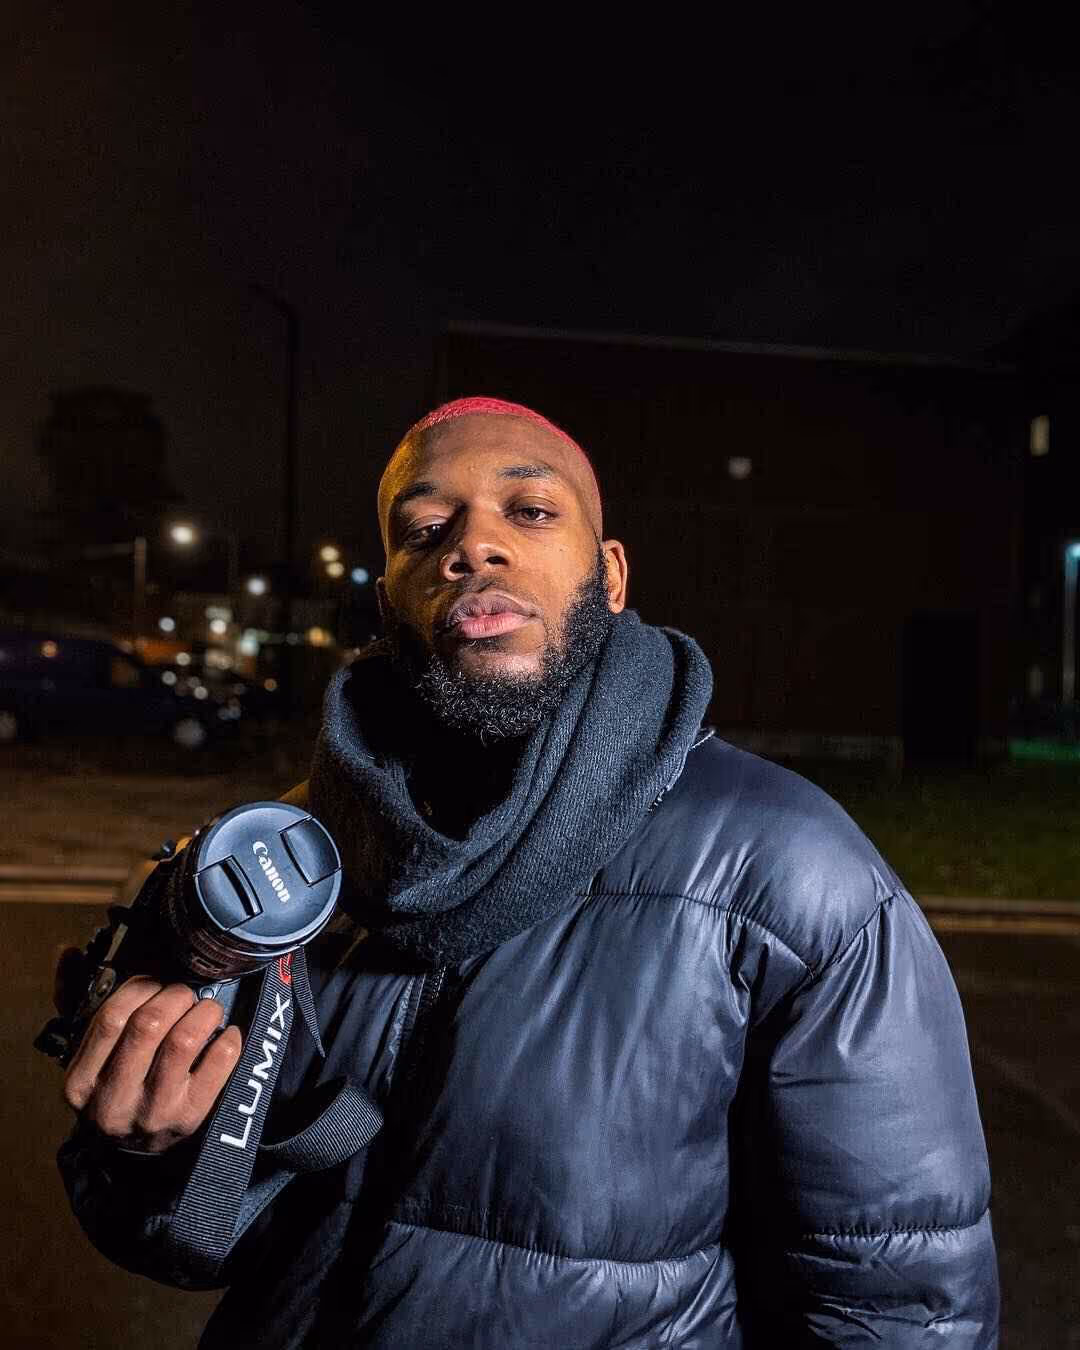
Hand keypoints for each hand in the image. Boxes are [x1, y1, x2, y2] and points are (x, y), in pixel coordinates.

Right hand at [62, 976, 242, 1152]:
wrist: (134, 1152)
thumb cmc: (112, 1087)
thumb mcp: (87, 1055)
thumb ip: (74, 1002)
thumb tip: (68, 952)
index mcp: (81, 1083)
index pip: (110, 1018)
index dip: (139, 988)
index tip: (154, 982)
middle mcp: (114, 1101)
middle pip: (149, 1025)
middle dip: (174, 995)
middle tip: (184, 992)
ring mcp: (154, 1112)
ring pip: (184, 1041)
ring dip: (202, 1012)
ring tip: (206, 1008)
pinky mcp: (192, 1118)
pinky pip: (219, 1063)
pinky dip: (228, 1038)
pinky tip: (225, 1033)